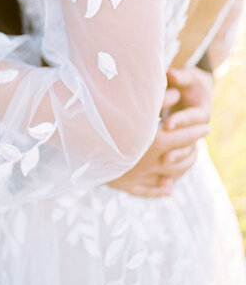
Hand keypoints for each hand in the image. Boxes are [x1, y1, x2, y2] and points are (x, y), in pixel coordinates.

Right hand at [108, 65, 213, 196]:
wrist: (79, 140)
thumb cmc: (106, 119)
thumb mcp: (133, 106)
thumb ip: (157, 99)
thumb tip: (177, 93)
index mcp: (155, 142)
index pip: (184, 137)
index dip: (196, 131)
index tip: (205, 126)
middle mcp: (151, 162)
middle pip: (181, 160)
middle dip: (193, 151)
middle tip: (198, 144)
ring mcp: (139, 177)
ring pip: (171, 178)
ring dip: (182, 170)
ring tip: (187, 161)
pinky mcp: (127, 186)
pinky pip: (150, 191)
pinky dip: (162, 189)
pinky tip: (167, 187)